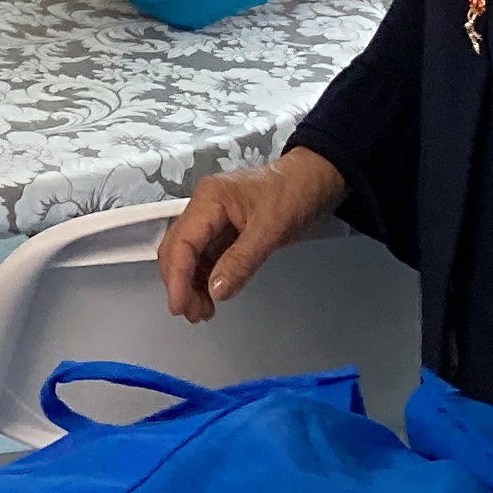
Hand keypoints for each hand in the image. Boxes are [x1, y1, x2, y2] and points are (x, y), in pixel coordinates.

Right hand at [159, 147, 344, 321]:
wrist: (316, 178)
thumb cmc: (295, 194)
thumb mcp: (271, 229)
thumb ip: (241, 261)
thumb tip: (215, 291)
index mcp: (210, 200)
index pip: (181, 242)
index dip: (176, 278)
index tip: (180, 306)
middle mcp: (205, 207)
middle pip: (177, 250)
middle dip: (180, 283)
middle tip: (195, 314)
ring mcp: (213, 218)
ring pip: (189, 256)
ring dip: (191, 284)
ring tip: (204, 312)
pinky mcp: (225, 230)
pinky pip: (207, 257)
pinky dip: (206, 278)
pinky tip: (212, 295)